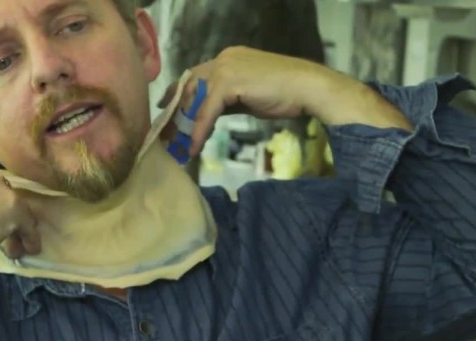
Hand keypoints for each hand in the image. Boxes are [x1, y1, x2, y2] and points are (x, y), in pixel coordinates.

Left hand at [158, 46, 410, 154]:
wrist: (309, 88)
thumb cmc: (286, 94)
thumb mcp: (250, 96)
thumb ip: (229, 100)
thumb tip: (210, 114)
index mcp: (228, 59)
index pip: (195, 77)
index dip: (180, 96)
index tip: (167, 111)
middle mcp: (223, 58)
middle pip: (189, 85)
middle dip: (176, 110)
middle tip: (166, 133)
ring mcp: (225, 67)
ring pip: (195, 98)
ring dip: (184, 124)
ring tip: (176, 145)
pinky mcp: (229, 82)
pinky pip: (207, 110)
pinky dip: (200, 129)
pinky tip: (195, 146)